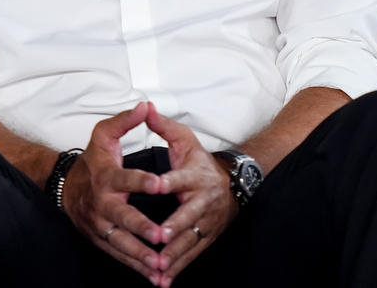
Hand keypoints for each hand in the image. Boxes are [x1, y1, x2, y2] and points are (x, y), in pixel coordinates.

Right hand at [63, 102, 166, 284]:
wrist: (65, 187)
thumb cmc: (92, 160)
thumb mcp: (104, 134)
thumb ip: (126, 121)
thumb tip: (145, 106)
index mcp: (107, 177)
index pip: (126, 178)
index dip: (142, 181)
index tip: (160, 184)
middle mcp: (103, 203)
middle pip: (123, 218)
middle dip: (142, 228)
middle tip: (160, 235)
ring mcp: (101, 225)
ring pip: (121, 243)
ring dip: (140, 255)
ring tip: (159, 264)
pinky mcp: (101, 240)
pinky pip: (119, 255)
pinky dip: (135, 266)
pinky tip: (153, 275)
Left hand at [146, 104, 237, 286]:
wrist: (231, 182)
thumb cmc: (200, 161)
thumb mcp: (184, 138)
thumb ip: (163, 125)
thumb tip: (146, 107)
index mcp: (195, 175)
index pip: (181, 177)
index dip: (170, 181)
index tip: (157, 186)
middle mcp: (203, 200)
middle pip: (188, 214)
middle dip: (174, 226)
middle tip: (158, 235)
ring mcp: (205, 221)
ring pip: (190, 239)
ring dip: (174, 254)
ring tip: (158, 266)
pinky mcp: (206, 237)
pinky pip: (192, 254)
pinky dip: (179, 267)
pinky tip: (163, 278)